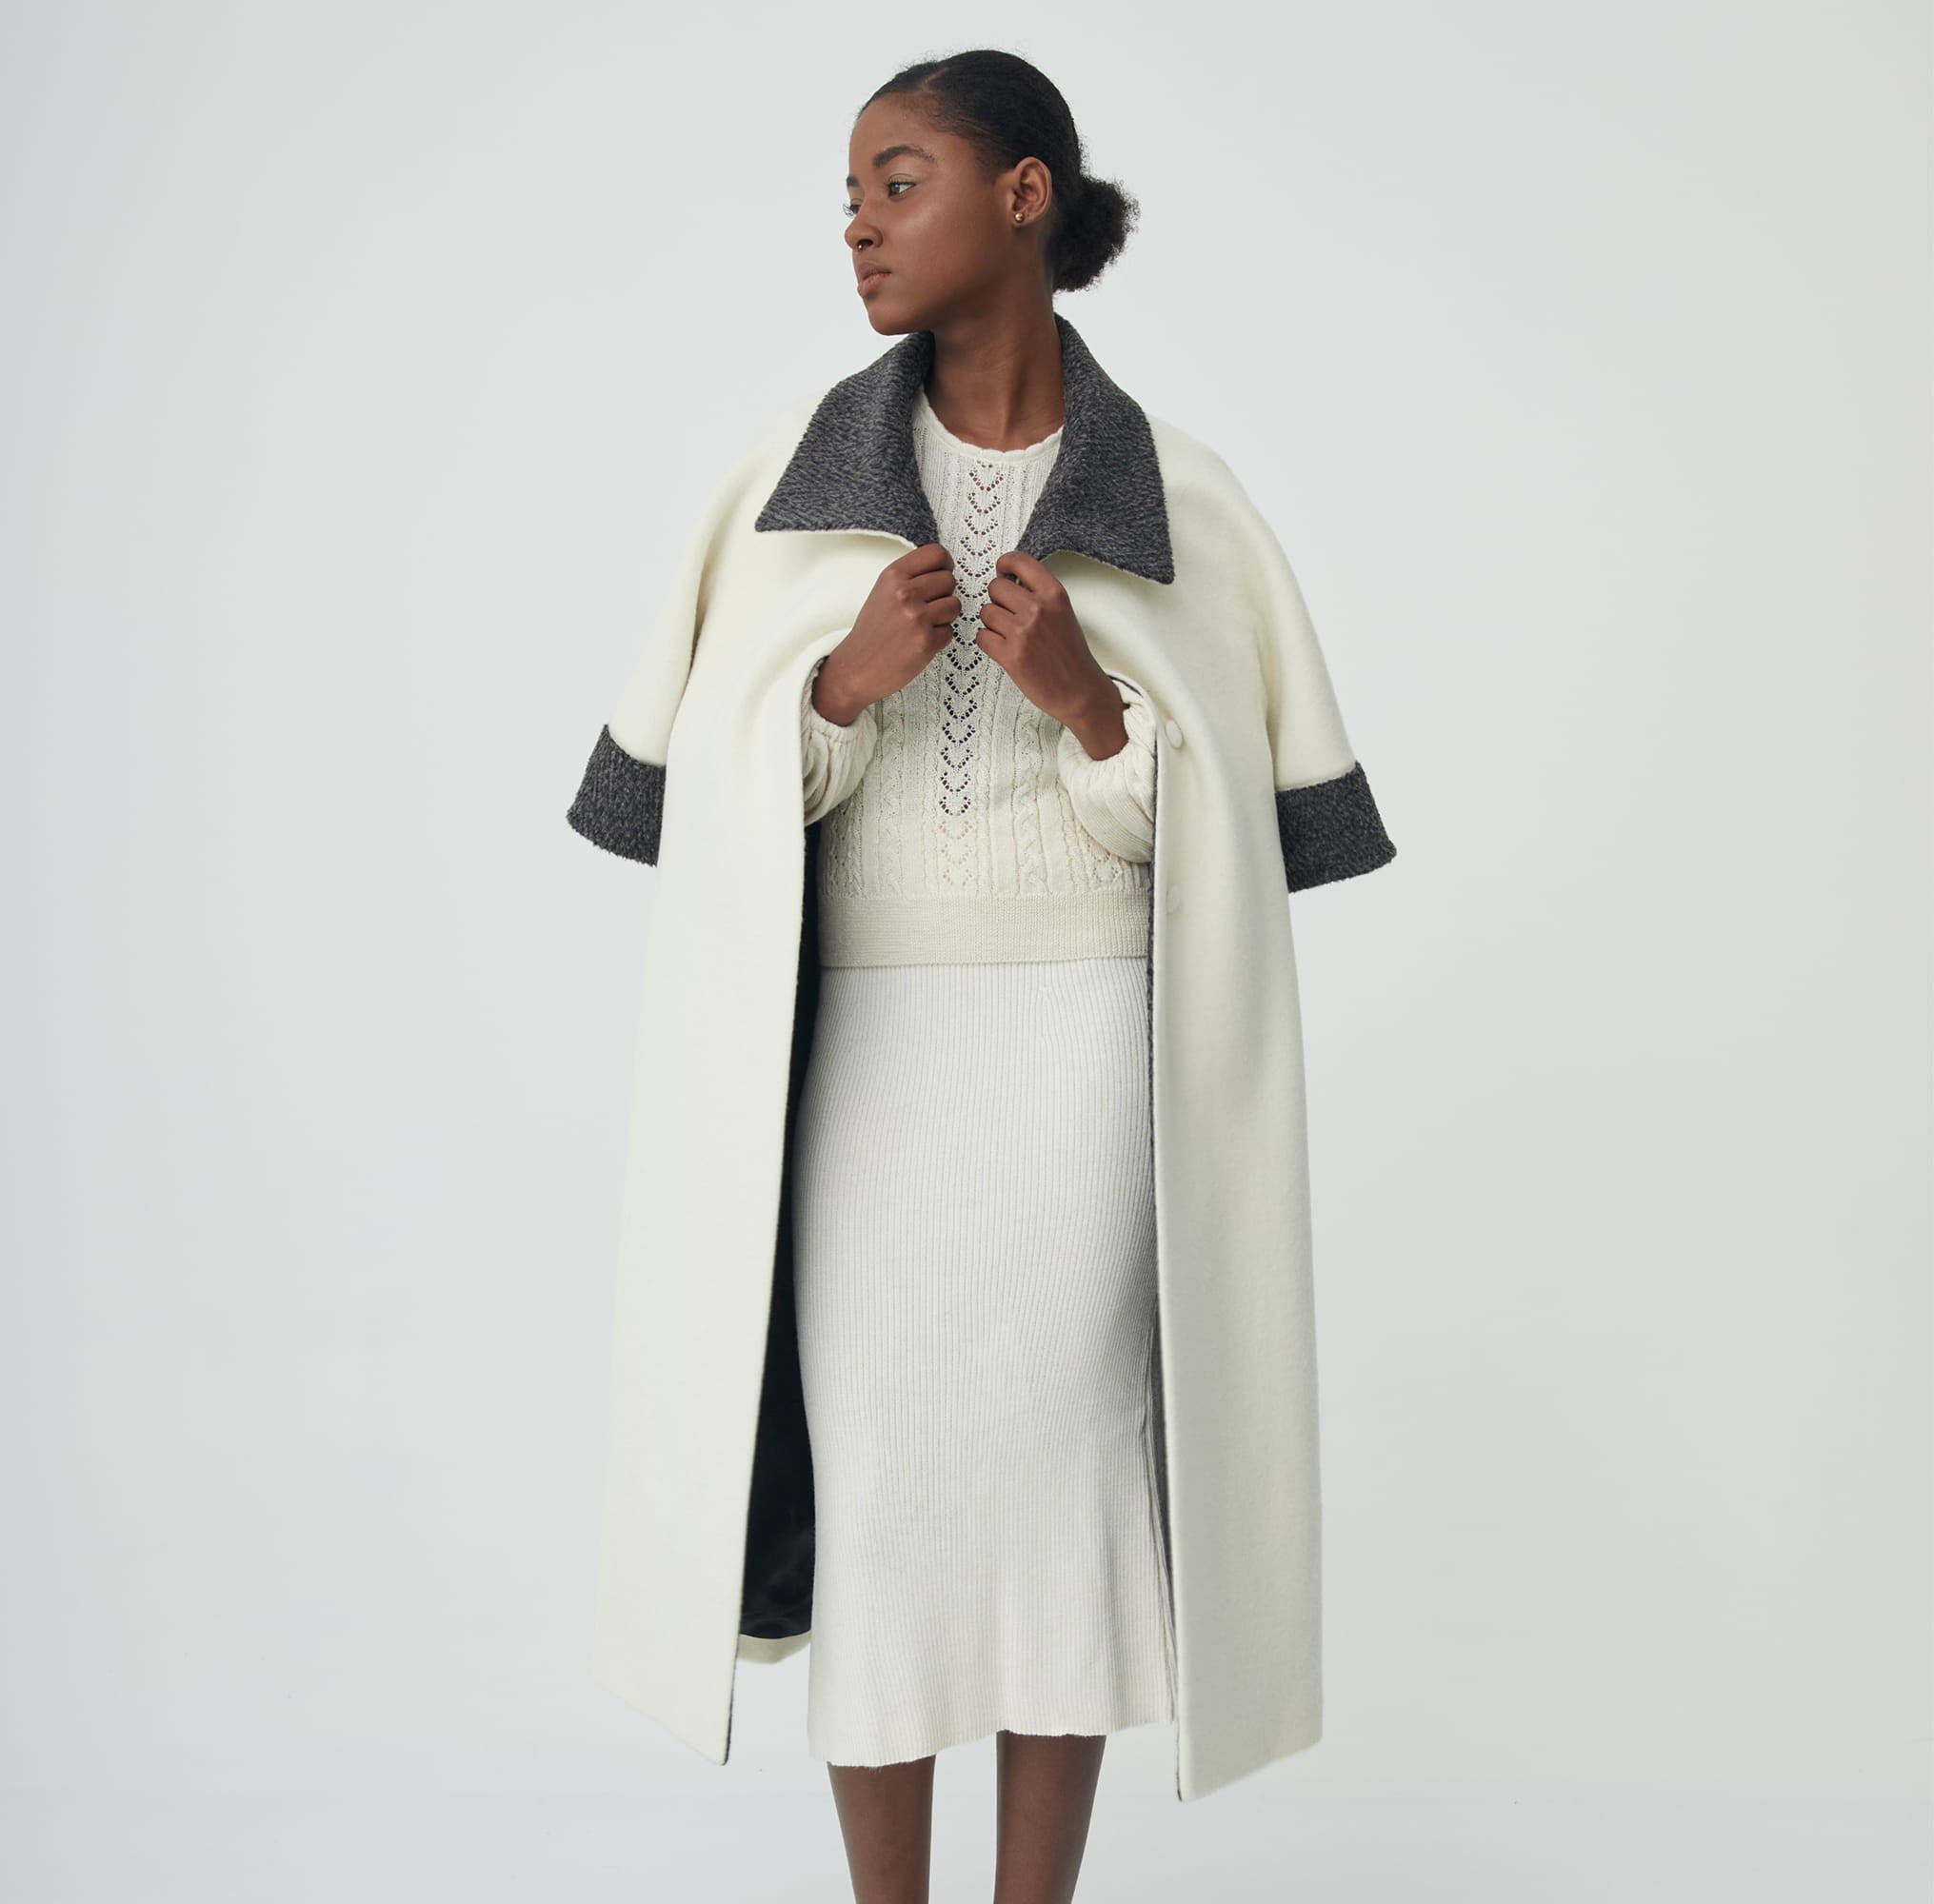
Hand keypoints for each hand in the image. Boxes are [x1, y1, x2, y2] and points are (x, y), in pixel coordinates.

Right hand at [812, 544, 959, 725]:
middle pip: (949, 580)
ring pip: (955, 605)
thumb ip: (909, 577)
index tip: (942, 574)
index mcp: (893, 575)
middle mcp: (905, 593)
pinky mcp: (926, 642)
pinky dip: (939, 638)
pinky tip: (919, 641)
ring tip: (923, 625)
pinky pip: (949, 631)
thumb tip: (942, 568)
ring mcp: (917, 617)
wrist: (855, 668)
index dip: (945, 565)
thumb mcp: (882, 592)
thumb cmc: (871, 632)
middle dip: (944, 594)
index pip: (937, 553)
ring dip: (944, 617)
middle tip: (928, 607)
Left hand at [974, 550, 1128, 758]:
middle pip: (995, 587)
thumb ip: (1038, 593)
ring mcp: (1023, 632)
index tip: (1003, 571)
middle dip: (997, 599)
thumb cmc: (1071, 654)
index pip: (1019, 561)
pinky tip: (1003, 647)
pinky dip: (988, 642)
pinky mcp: (1011, 656)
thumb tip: (1009, 579)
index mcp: (1054, 594)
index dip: (1005, 564)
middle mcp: (1038, 609)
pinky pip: (982, 637)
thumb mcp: (1063, 612)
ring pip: (986, 612)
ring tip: (1009, 634)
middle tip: (1008, 613)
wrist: (1080, 690)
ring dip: (992, 623)